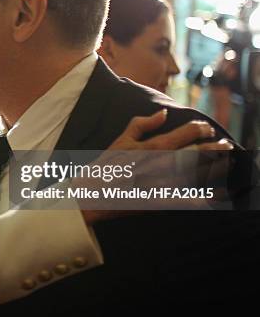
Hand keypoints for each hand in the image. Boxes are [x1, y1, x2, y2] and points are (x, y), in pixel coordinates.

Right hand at [81, 109, 233, 223]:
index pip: (182, 134)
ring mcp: (159, 184)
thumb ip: (141, 124)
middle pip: (195, 154)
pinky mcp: (156, 202)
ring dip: (213, 169)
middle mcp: (158, 165)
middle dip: (214, 148)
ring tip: (226, 163)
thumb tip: (163, 113)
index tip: (207, 127)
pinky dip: (199, 200)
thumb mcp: (120, 140)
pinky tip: (213, 198)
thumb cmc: (104, 166)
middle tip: (226, 145)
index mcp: (149, 148)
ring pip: (194, 175)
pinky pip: (183, 201)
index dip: (199, 129)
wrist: (90, 194)